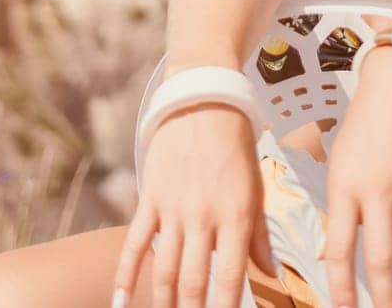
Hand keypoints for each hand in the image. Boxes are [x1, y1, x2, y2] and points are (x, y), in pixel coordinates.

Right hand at [112, 102, 276, 307]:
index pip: (231, 278)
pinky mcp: (150, 199)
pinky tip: (120, 301)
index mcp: (236, 216)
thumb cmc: (235, 148)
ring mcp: (173, 209)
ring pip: (164, 269)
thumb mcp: (256, 190)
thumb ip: (260, 236)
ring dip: (161, 303)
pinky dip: (125, 274)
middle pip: (193, 281)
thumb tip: (271, 275)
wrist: (203, 103)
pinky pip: (135, 243)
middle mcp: (203, 217)